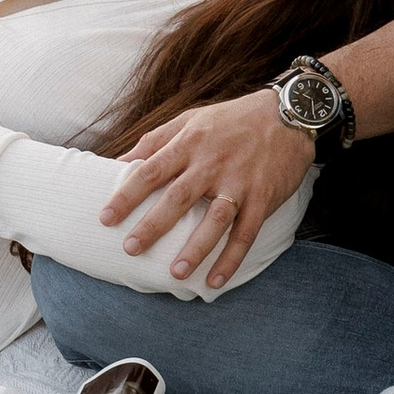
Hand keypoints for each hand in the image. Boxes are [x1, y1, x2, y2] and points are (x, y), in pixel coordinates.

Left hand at [99, 87, 315, 288]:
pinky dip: (231, 258)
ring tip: (175, 273)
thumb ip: (156, 140)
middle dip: (153, 226)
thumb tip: (120, 161)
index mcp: (189, 143)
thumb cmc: (232, 118)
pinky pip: (245, 233)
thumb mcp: (191, 119)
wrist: (288, 114)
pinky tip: (216, 280)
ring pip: (214, 220)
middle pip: (178, 198)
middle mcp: (211, 163)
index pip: (150, 171)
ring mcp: (239, 182)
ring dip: (195, 249)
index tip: (105, 218)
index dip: (126, 196)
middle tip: (131, 249)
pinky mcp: (263, 198)